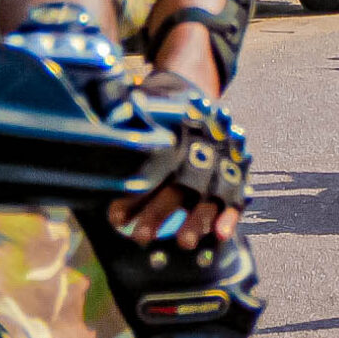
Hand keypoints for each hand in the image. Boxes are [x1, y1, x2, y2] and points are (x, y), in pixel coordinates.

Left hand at [106, 70, 246, 248]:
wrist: (195, 94)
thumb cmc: (156, 112)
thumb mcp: (140, 110)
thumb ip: (122, 124)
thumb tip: (100, 134)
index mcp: (176, 128)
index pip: (153, 165)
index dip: (136, 193)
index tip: (115, 217)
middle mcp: (203, 144)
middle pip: (182, 182)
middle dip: (162, 211)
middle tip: (140, 237)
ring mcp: (224, 159)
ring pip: (211, 192)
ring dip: (197, 219)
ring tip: (184, 243)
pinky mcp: (238, 173)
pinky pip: (237, 195)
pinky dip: (230, 215)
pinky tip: (220, 235)